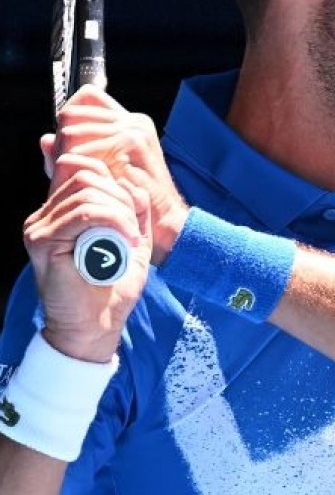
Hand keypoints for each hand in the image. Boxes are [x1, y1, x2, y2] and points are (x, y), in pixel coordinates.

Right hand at [24, 148, 152, 362]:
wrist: (96, 327)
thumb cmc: (113, 288)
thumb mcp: (133, 242)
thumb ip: (133, 211)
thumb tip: (132, 184)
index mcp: (62, 213)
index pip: (78, 168)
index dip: (111, 177)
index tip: (132, 208)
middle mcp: (45, 216)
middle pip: (86, 176)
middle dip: (121, 197)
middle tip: (135, 229)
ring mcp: (39, 227)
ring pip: (87, 192)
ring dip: (121, 212)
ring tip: (131, 239)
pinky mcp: (42, 241)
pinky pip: (83, 213)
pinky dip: (115, 221)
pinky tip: (128, 240)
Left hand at [45, 83, 187, 264]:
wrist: (167, 223)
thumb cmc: (138, 202)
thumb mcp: (107, 171)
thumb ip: (77, 153)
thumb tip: (45, 140)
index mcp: (131, 124)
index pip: (88, 97)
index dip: (70, 113)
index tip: (67, 139)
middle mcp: (132, 122)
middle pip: (71, 114)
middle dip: (61, 140)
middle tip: (67, 165)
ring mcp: (130, 131)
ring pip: (70, 131)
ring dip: (63, 155)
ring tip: (75, 176)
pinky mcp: (127, 145)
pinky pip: (80, 150)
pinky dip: (73, 167)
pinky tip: (83, 182)